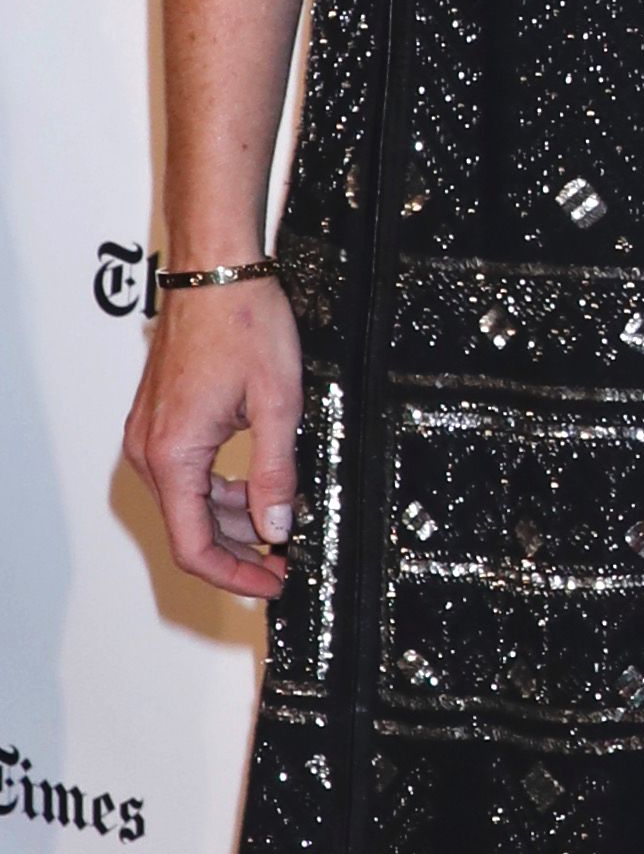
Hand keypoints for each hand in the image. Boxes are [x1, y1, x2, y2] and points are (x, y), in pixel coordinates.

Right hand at [123, 278, 304, 601]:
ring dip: (233, 518)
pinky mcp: (162, 419)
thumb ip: (277, 472)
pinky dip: (221, 487)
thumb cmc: (241, 321)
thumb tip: (278, 527)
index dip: (235, 575)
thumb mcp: (277, 404)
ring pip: (190, 500)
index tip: (270, 582)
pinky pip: (188, 472)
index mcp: (174, 454)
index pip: (194, 545)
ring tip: (279, 524)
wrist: (217, 270)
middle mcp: (151, 449)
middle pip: (191, 526)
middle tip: (283, 561)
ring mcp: (152, 434)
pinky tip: (256, 486)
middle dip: (240, 550)